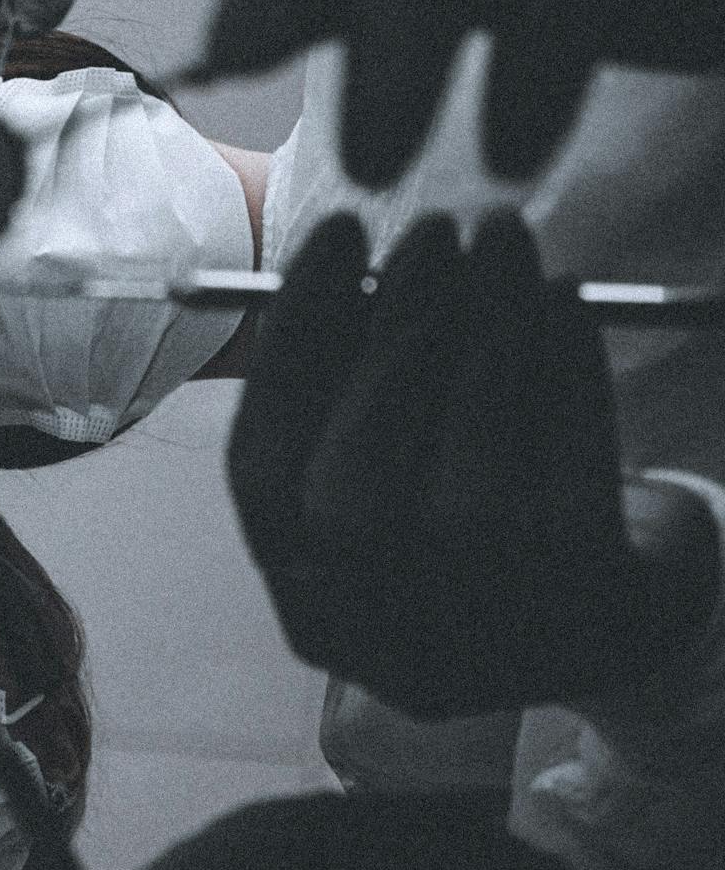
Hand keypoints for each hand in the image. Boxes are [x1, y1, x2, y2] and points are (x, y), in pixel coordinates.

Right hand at [226, 211, 713, 719]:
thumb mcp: (391, 483)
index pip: (262, 472)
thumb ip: (347, 397)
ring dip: (485, 330)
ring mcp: (481, 631)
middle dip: (391, 333)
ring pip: (465, 477)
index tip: (336, 238)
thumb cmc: (478, 529)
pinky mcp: (585, 605)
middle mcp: (375, 632)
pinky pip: (568, 472)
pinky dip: (566, 370)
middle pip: (350, 489)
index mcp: (307, 603)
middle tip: (431, 232)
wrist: (606, 637)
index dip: (292, 343)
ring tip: (501, 244)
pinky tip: (562, 304)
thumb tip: (353, 268)